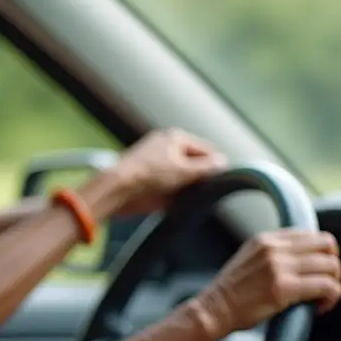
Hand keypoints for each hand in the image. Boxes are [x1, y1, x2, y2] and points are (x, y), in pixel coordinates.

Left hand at [107, 129, 226, 216]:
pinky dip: (175, 193)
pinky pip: (168, 185)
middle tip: (209, 190)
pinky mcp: (146, 178)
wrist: (117, 188)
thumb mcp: (184, 170)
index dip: (215, 164)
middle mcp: (164, 147)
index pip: (205, 149)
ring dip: (188, 187)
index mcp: (175, 138)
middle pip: (192, 162)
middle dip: (200, 176)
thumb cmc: (150, 174)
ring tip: (194, 198)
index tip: (223, 179)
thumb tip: (223, 162)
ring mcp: (155, 162)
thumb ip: (206, 167)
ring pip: (181, 175)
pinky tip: (179, 203)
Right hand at [196, 228, 340, 335]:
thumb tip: (306, 257)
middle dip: (332, 266)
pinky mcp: (284, 288)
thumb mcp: (250, 258)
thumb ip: (274, 252)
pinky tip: (319, 307)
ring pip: (331, 266)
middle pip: (327, 245)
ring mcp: (279, 267)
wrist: (214, 309)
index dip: (323, 253)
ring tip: (321, 298)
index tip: (316, 271)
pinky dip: (331, 298)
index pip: (313, 234)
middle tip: (324, 283)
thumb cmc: (232, 291)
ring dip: (333, 283)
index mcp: (265, 239)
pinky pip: (327, 286)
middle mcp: (273, 248)